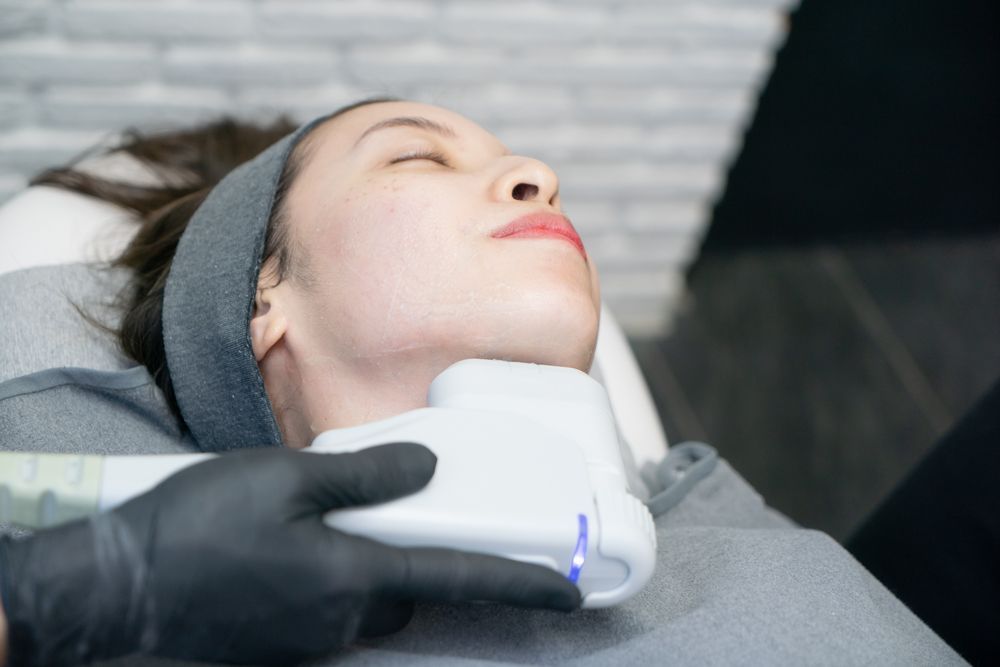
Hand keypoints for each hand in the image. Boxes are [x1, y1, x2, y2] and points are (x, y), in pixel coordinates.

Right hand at [0, 443, 579, 665]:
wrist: (116, 586)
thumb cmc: (197, 528)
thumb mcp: (285, 481)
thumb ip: (365, 475)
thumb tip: (425, 468)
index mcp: (353, 578)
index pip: (459, 579)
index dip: (521, 583)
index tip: (568, 591)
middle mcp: (340, 618)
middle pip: (411, 589)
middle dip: (420, 557)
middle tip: (403, 510)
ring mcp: (308, 636)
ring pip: (369, 598)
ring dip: (372, 563)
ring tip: (335, 516)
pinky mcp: (279, 639)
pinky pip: (332, 606)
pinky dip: (336, 575)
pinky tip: (296, 543)